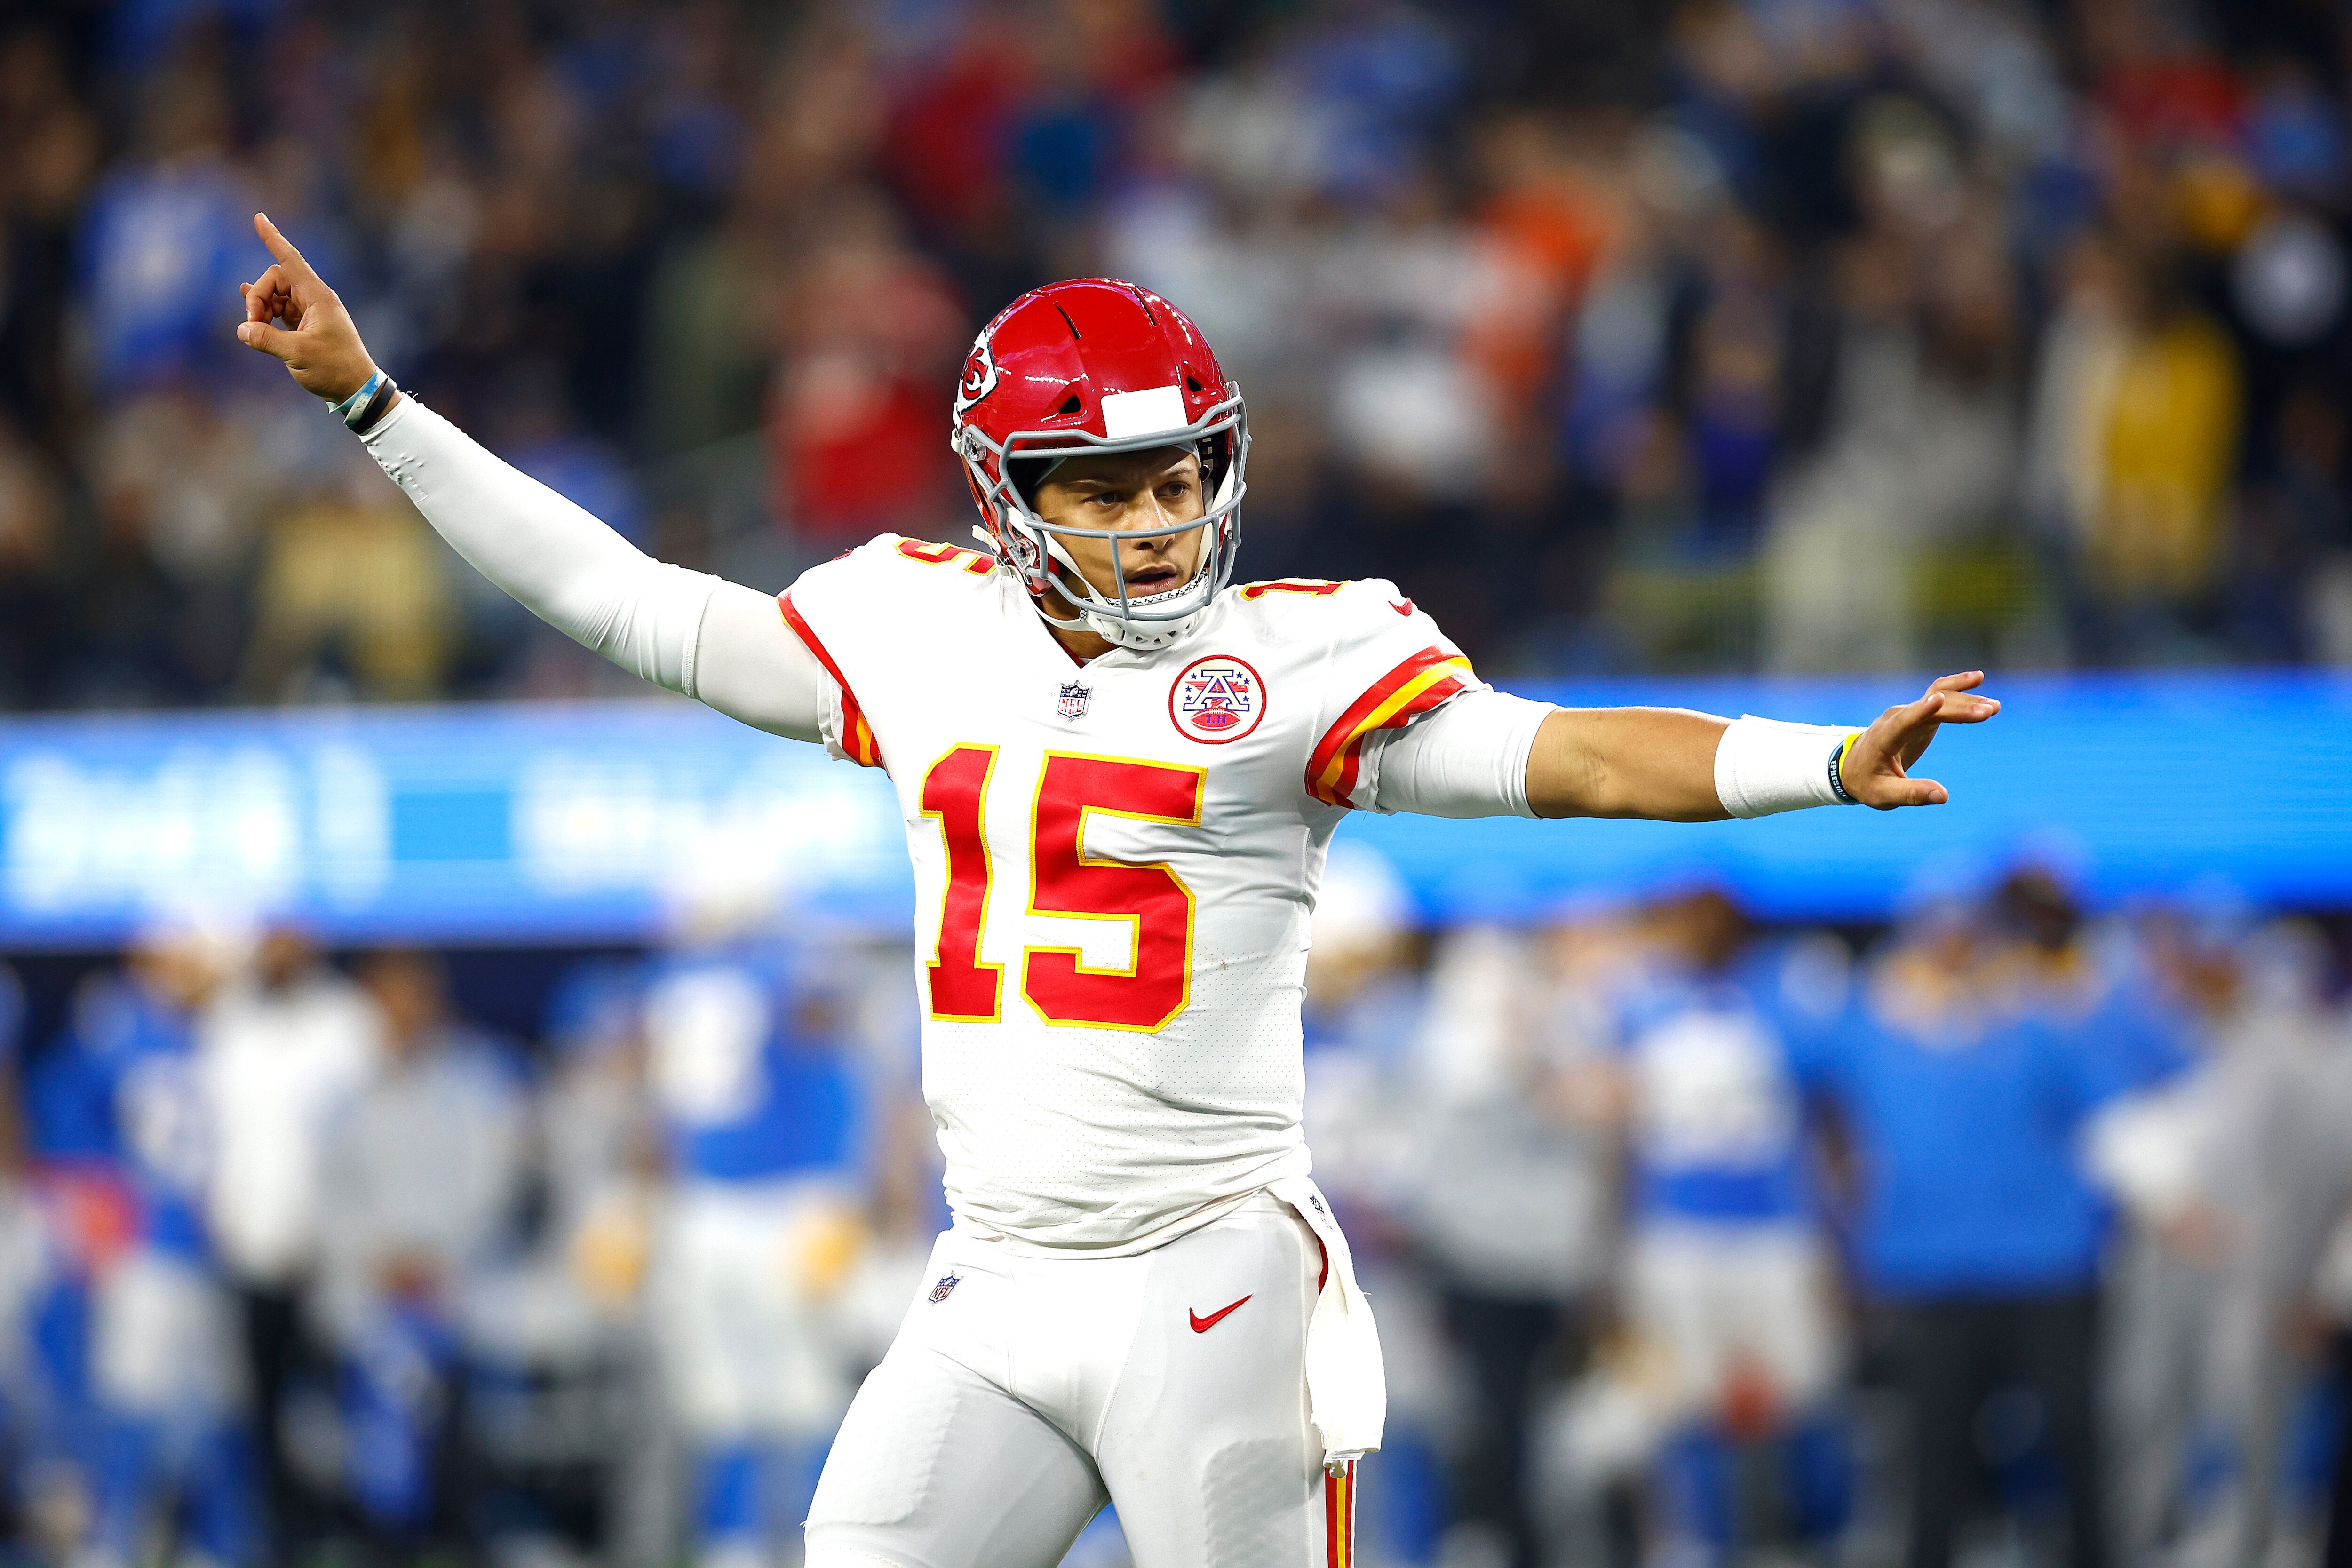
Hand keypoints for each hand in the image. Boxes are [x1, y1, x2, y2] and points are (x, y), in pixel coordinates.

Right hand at [234, 212, 379, 403]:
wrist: (357, 389)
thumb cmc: (335, 369)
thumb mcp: (298, 353)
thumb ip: (266, 338)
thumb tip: (242, 329)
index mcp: (318, 297)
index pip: (290, 260)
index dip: (273, 239)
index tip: (259, 218)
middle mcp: (315, 299)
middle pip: (276, 279)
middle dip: (259, 295)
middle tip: (253, 321)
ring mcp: (310, 312)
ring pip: (276, 296)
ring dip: (260, 307)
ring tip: (254, 328)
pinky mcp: (305, 326)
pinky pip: (280, 309)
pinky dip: (265, 310)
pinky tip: (249, 308)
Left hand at [1839, 671, 1999, 808]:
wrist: (1853, 767)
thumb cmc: (1867, 782)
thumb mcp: (1884, 795)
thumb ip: (1911, 794)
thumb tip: (1943, 796)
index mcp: (1884, 738)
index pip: (1903, 721)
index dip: (1921, 710)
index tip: (1939, 699)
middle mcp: (1896, 718)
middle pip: (1930, 707)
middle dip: (1959, 708)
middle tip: (1988, 711)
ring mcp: (1909, 712)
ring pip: (1938, 696)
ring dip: (1965, 699)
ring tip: (1994, 707)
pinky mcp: (1920, 713)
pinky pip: (1940, 696)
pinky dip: (1959, 691)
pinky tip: (1980, 684)